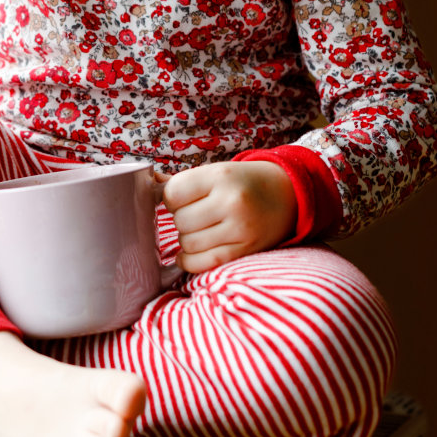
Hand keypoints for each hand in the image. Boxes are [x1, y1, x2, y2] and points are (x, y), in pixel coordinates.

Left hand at [157, 161, 296, 273]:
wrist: (290, 194)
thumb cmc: (245, 182)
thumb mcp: (216, 173)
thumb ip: (181, 182)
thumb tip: (146, 183)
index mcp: (221, 176)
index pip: (173, 194)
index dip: (170, 200)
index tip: (179, 200)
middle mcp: (231, 202)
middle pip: (180, 221)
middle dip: (180, 220)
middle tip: (193, 215)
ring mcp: (240, 229)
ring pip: (189, 243)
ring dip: (186, 241)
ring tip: (199, 230)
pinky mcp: (245, 251)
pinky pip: (203, 263)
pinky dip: (189, 261)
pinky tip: (190, 254)